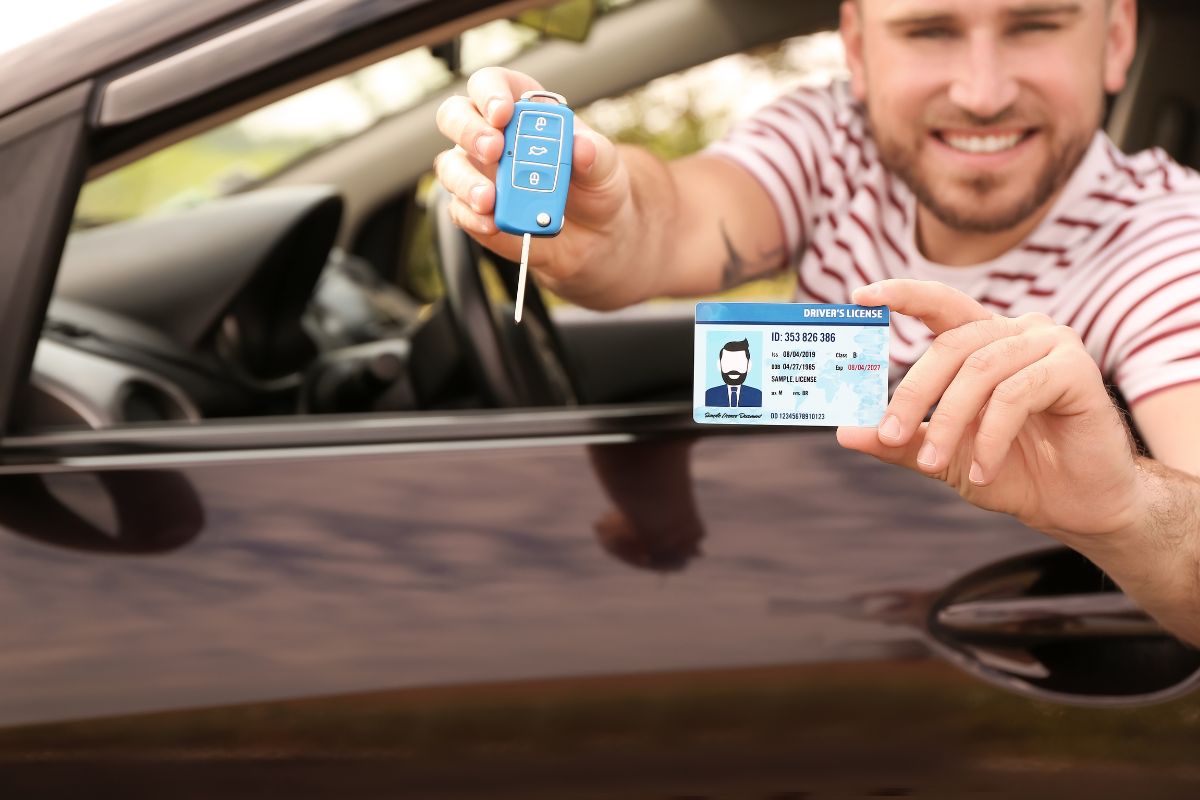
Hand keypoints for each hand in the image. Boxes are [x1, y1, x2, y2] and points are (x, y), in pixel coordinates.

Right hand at [433, 67, 631, 286]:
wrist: (594, 233)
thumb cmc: (593, 185)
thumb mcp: (605, 165)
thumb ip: (596, 153)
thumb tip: (582, 147)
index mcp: (521, 108)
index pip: (491, 84)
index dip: (490, 92)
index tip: (502, 113)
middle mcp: (490, 134)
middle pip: (455, 116)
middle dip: (469, 130)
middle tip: (493, 150)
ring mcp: (477, 172)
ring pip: (449, 165)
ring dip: (465, 180)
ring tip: (489, 199)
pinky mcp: (474, 209)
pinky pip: (459, 209)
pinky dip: (472, 217)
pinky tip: (491, 222)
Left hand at [837, 279, 1141, 540]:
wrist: (1075, 505)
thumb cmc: (1012, 472)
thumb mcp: (943, 456)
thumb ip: (901, 441)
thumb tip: (845, 431)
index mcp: (985, 340)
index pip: (940, 304)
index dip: (902, 294)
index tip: (860, 296)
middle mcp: (1019, 331)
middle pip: (951, 345)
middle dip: (913, 392)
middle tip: (888, 434)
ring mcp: (1052, 344)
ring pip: (981, 370)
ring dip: (951, 421)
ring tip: (936, 464)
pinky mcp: (1077, 369)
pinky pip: (1017, 393)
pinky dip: (990, 435)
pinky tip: (982, 470)